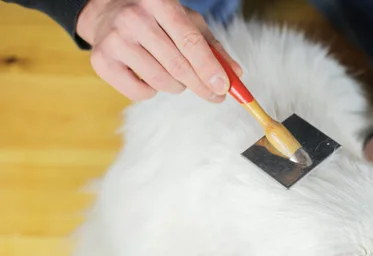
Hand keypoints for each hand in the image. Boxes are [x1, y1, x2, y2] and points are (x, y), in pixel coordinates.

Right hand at [76, 0, 242, 101]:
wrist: (106, 12)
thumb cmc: (154, 17)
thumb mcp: (185, 21)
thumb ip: (211, 46)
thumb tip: (235, 74)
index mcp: (159, 2)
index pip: (190, 42)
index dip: (209, 68)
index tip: (224, 88)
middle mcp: (134, 19)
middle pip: (178, 66)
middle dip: (202, 86)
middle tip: (216, 95)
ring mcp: (115, 40)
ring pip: (162, 82)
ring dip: (177, 86)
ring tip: (175, 75)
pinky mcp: (102, 61)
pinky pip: (140, 93)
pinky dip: (152, 91)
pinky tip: (150, 76)